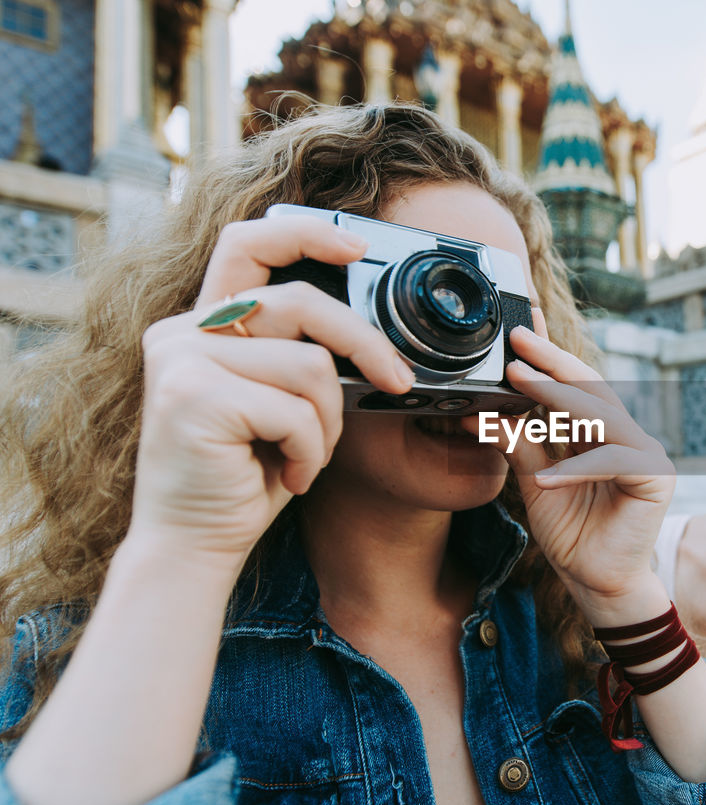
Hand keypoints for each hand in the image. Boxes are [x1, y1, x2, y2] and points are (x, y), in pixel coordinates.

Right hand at [129, 216, 413, 571]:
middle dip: (364, 343)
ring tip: (306, 455)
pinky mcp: (194, 397)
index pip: (248, 244)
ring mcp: (182, 361)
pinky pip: (296, 410)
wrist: (193, 545)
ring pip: (309, 366)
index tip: (358, 245)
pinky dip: (312, 451)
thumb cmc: (245, 475)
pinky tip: (289, 476)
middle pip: (301, 302)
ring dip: (328, 422)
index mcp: (203, 324)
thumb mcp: (277, 402)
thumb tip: (369, 332)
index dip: (306, 233)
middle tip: (398, 380)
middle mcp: (183, 331)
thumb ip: (297, 354)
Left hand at [467, 309, 675, 615]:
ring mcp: (645, 453)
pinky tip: (544, 478)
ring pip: (601, 415)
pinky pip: (610, 462)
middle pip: (590, 387)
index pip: (574, 386)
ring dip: (559, 397)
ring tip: (520, 381)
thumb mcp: (534, 481)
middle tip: (517, 343)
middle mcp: (626, 436)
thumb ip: (518, 444)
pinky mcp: (655, 477)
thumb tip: (479, 413)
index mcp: (600, 433)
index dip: (548, 358)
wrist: (597, 583)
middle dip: (552, 362)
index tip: (516, 336)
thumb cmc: (573, 534)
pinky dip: (575, 468)